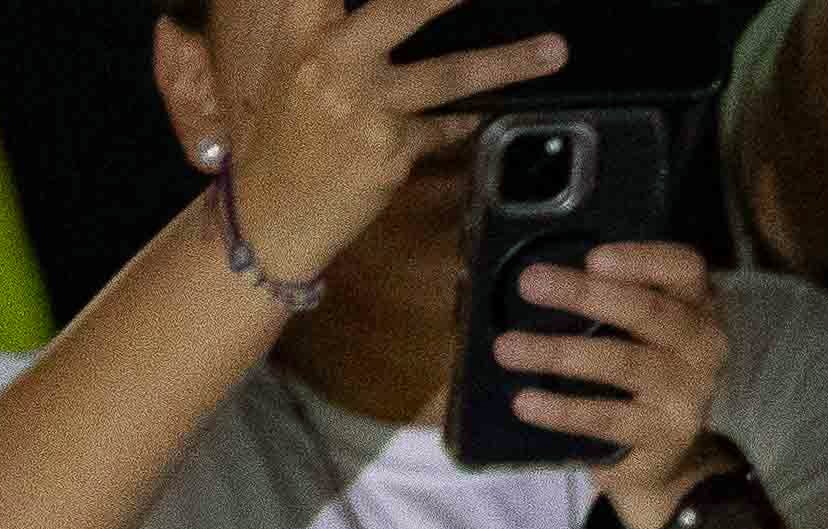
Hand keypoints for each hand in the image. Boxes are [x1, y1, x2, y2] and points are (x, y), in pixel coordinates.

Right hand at [203, 0, 563, 285]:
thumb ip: (335, 25)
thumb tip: (404, 9)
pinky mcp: (391, 149)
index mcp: (302, 29)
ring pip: (450, 75)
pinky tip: (482, 113)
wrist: (273, 210)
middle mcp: (331, 59)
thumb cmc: (286, 130)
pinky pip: (445, 126)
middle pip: (404, 8)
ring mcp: (365, 106)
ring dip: (509, 63)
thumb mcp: (295, 62)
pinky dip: (464, 120)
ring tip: (554, 50)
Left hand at [497, 245, 739, 528]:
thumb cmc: (640, 370)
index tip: (592, 259)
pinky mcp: (666, 437)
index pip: (683, 268)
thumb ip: (609, 297)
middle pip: (648, 311)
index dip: (641, 260)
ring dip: (560, 352)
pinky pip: (610, 419)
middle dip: (585, 295)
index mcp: (696, 306)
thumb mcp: (638, 326)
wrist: (668, 452)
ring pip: (623, 363)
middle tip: (529, 284)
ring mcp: (688, 394)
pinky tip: (526, 403)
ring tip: (506, 349)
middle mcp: (702, 347)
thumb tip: (541, 280)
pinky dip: (564, 410)